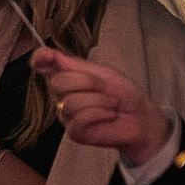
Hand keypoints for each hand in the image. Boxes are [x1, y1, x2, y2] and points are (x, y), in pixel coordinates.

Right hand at [33, 48, 171, 162]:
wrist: (143, 117)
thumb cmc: (125, 95)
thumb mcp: (103, 71)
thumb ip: (75, 64)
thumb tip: (49, 53)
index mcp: (68, 78)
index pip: (43, 65)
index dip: (40, 58)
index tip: (47, 57)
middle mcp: (62, 96)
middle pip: (58, 82)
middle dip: (89, 82)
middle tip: (105, 89)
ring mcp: (67, 115)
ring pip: (71, 102)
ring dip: (100, 101)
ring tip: (110, 104)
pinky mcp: (75, 132)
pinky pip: (80, 118)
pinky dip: (100, 113)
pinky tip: (109, 115)